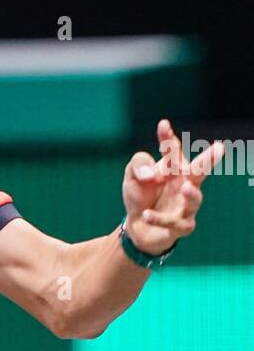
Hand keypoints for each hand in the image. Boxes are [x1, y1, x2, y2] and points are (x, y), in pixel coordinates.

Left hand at [121, 119, 222, 255]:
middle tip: (219, 148)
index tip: (163, 125)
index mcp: (174, 168)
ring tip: (186, 186)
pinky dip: (160, 218)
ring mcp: (186, 205)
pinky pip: (174, 222)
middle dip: (208, 160)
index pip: (172, 150)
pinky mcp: (182, 225)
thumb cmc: (140, 196)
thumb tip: (151, 175)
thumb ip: (138, 165)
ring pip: (195, 199)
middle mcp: (185, 184)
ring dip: (192, 193)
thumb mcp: (131, 175)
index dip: (168, 138)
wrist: (137, 226)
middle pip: (199, 171)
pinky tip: (146, 214)